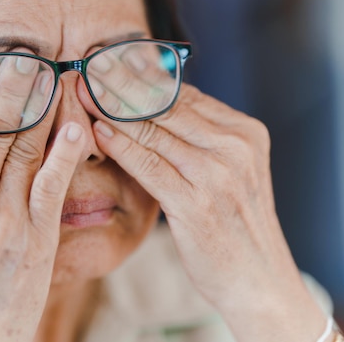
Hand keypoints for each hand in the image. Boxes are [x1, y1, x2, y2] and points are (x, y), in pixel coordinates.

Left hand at [90, 84, 326, 341]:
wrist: (259, 280)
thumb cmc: (236, 224)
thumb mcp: (232, 172)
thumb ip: (202, 139)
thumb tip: (158, 106)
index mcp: (245, 133)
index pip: (185, 94)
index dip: (143, 77)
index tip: (112, 64)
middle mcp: (235, 147)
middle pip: (167, 106)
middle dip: (123, 86)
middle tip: (90, 69)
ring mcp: (218, 174)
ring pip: (154, 132)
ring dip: (113, 111)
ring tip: (85, 94)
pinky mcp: (196, 203)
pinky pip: (149, 165)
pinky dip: (120, 146)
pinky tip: (98, 131)